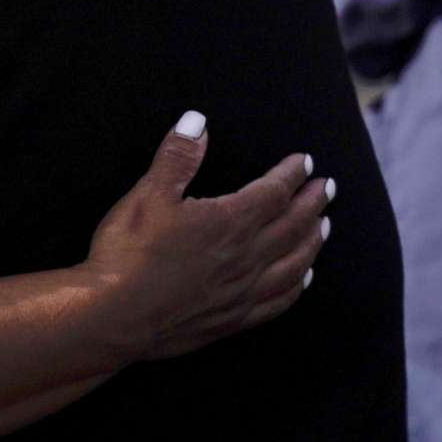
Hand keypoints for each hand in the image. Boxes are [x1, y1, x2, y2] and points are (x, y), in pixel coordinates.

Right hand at [84, 114, 330, 363]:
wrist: (115, 318)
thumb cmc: (128, 254)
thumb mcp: (148, 195)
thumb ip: (177, 157)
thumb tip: (198, 121)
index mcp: (229, 222)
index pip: (274, 192)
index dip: (291, 174)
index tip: (305, 162)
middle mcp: (246, 257)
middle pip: (293, 226)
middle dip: (312, 203)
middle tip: (327, 187)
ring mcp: (243, 292)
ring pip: (294, 263)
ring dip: (313, 242)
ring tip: (324, 227)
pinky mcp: (233, 320)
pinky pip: (278, 301)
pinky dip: (297, 286)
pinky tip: (302, 279)